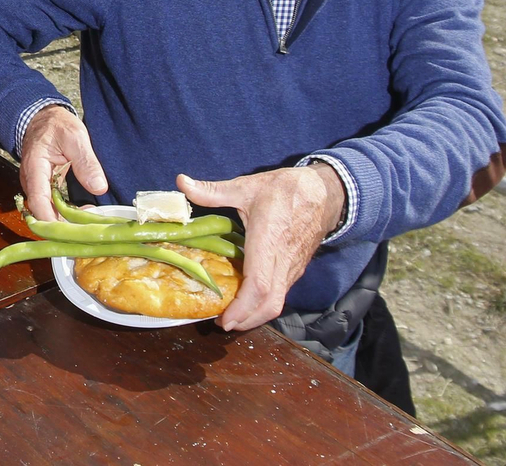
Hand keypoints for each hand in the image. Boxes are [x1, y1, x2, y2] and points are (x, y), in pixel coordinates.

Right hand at [17, 105, 106, 220]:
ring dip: (65, 220)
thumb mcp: (75, 137)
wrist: (42, 118)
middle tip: (88, 230)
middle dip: (62, 225)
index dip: (52, 220)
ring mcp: (36, 185)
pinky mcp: (43, 188)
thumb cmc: (56, 125)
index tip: (72, 232)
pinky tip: (82, 215)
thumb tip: (99, 188)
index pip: (38, 201)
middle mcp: (31, 181)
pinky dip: (64, 212)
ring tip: (88, 224)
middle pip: (41, 211)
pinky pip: (51, 205)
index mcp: (35, 168)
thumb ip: (86, 162)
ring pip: (46, 211)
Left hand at [177, 164, 345, 331]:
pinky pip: (281, 293)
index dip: (242, 307)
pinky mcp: (295, 269)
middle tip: (221, 323)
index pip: (258, 285)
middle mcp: (282, 261)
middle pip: (269, 303)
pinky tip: (247, 301)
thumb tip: (180, 181)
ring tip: (230, 316)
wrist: (325, 193)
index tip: (224, 319)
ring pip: (277, 302)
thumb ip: (212, 190)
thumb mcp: (246, 186)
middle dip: (246, 320)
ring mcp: (292, 268)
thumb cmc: (285, 189)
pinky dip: (264, 304)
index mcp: (268, 241)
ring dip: (255, 315)